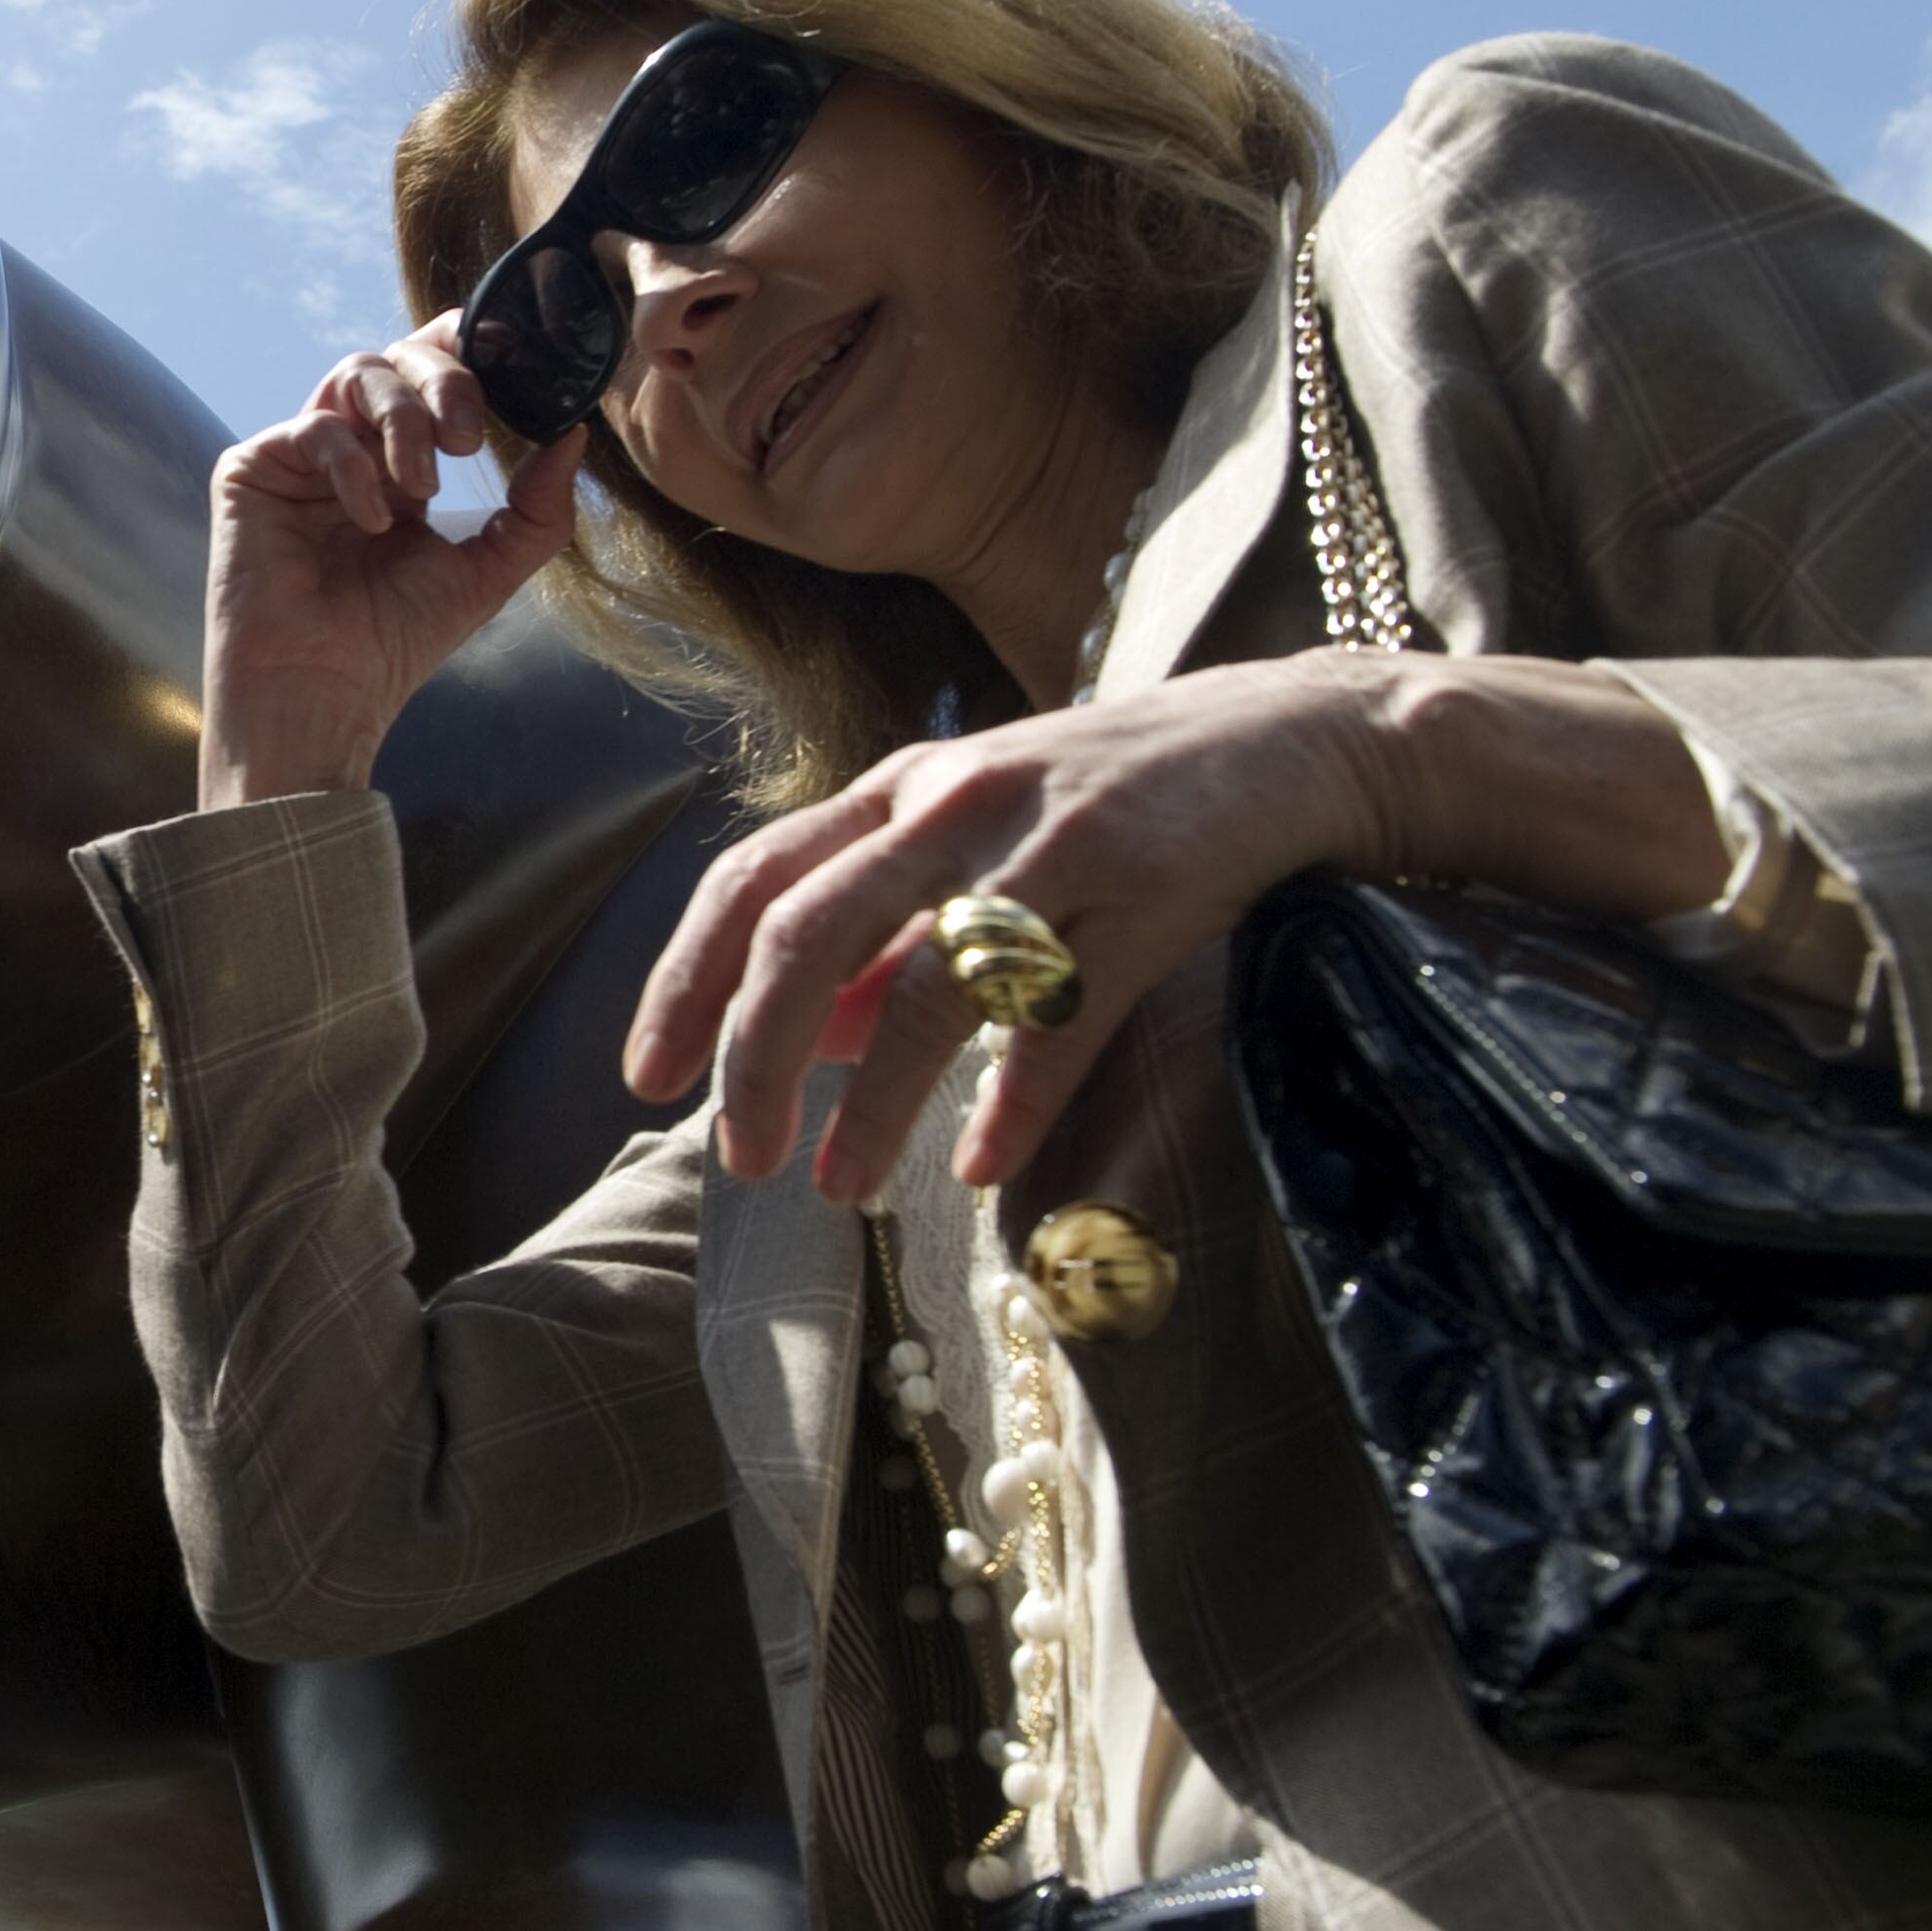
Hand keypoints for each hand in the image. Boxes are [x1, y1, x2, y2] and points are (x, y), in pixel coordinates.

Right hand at [199, 315, 581, 804]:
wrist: (324, 693)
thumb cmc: (393, 643)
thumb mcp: (488, 570)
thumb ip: (536, 508)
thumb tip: (573, 433)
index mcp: (400, 466)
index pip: (434, 375)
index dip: (469, 351)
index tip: (513, 363)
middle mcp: (350, 451)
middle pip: (400, 358)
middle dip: (447, 382)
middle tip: (470, 438)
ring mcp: (300, 457)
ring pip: (357, 373)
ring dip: (405, 417)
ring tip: (423, 486)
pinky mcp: (251, 470)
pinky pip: (313, 428)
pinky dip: (352, 467)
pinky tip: (372, 523)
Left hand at [622, 652, 1731, 1202]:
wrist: (1285, 741)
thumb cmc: (1104, 803)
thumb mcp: (972, 839)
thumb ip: (880, 931)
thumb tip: (787, 1041)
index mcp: (894, 788)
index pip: (750, 879)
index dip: (685, 979)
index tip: (646, 1076)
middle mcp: (954, 803)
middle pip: (809, 931)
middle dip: (753, 1053)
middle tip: (738, 1155)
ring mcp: (1050, 843)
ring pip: (929, 986)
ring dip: (874, 1103)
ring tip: (841, 1189)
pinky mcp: (1147, 892)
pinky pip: (1061, 1018)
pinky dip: (1014, 1102)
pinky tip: (982, 1166)